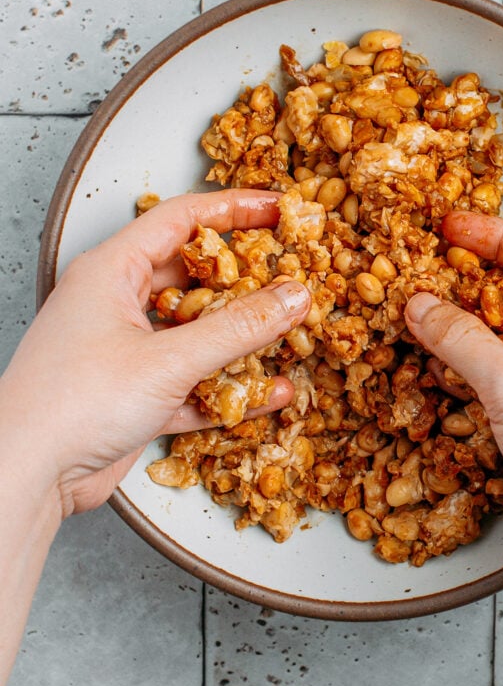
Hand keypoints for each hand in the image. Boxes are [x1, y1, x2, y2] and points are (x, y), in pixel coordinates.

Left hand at [0, 189, 309, 517]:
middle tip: (291, 274)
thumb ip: (238, 328)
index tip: (280, 210)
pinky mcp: (135, 394)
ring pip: (195, 330)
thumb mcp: (168, 360)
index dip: (236, 209)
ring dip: (240, 337)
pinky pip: (193, 380)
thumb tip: (293, 298)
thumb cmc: (73, 403)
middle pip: (194, 275)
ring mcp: (125, 350)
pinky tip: (270, 393)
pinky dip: (228, 387)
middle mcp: (117, 304)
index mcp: (112, 272)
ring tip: (287, 331)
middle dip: (245, 277)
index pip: (182, 219)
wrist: (25, 477)